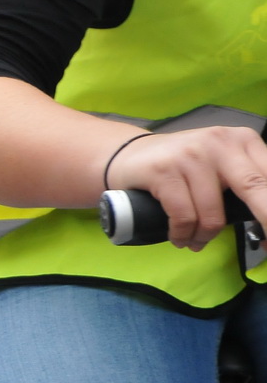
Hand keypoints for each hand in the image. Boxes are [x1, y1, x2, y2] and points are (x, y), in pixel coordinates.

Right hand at [104, 126, 266, 250]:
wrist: (127, 154)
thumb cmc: (182, 166)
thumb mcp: (222, 166)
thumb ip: (247, 184)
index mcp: (243, 140)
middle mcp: (220, 142)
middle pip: (256, 189)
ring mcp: (191, 155)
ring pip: (213, 214)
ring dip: (204, 237)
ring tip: (195, 241)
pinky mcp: (163, 171)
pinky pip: (183, 217)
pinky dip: (182, 235)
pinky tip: (180, 238)